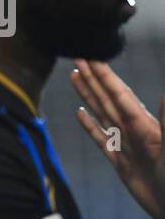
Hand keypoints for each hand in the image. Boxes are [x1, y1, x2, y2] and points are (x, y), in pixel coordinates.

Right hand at [71, 59, 164, 218]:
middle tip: (78, 55)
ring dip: (89, 94)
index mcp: (145, 125)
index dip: (104, 76)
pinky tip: (80, 113)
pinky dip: (89, 125)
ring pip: (102, 113)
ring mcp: (127, 146)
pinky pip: (101, 139)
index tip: (91, 56)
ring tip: (74, 75)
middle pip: (108, 98)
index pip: (119, 95)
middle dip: (93, 77)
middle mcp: (135, 131)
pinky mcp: (121, 164)